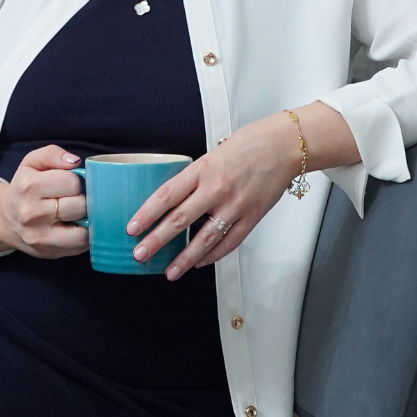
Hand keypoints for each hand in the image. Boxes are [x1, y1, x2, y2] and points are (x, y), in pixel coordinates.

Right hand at [0, 145, 88, 259]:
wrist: (4, 219)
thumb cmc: (23, 188)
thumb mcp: (31, 163)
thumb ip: (52, 154)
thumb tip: (75, 161)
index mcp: (29, 187)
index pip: (72, 182)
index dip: (77, 181)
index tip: (70, 184)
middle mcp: (32, 214)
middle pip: (79, 206)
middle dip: (82, 200)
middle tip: (74, 199)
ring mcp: (39, 237)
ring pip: (83, 231)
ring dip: (86, 221)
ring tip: (77, 214)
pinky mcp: (48, 253)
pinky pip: (80, 246)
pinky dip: (83, 236)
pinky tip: (74, 227)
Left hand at [127, 105, 357, 279]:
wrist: (285, 147)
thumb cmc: (249, 144)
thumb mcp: (213, 154)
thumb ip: (194, 177)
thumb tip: (171, 200)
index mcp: (203, 169)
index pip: (166, 195)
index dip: (146, 214)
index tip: (132, 228)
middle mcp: (217, 189)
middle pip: (180, 220)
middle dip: (156, 241)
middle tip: (140, 255)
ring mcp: (236, 206)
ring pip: (204, 239)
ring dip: (184, 259)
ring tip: (169, 272)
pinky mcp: (252, 217)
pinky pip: (229, 243)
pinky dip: (212, 256)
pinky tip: (200, 263)